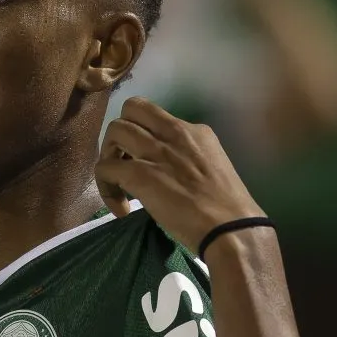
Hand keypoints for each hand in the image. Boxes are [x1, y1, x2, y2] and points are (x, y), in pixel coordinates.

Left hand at [94, 97, 264, 253]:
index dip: (142, 131)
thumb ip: (187, 157)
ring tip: (118, 183)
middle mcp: (174, 132)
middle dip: (121, 134)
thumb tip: (164, 168)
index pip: (155, 115)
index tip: (143, 156)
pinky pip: (105, 168)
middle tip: (124, 163)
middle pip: (131, 108)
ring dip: (108, 156)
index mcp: (194, 131)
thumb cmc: (227, 208)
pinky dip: (106, 188)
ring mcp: (155, 151)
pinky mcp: (140, 173)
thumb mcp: (212, 165)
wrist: (231, 228)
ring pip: (114, 130)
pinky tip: (121, 209)